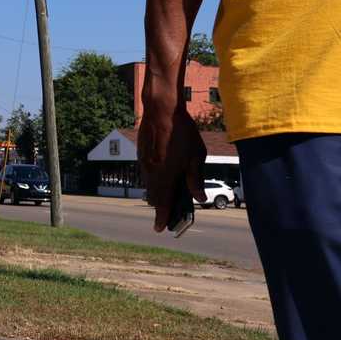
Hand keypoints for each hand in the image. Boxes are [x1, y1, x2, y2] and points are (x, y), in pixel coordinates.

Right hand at [138, 103, 205, 232]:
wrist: (161, 110)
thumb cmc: (182, 132)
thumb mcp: (196, 156)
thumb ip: (195, 179)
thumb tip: (199, 197)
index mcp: (165, 176)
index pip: (163, 204)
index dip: (162, 218)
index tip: (160, 229)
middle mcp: (151, 173)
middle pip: (154, 197)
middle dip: (160, 207)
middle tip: (170, 213)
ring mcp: (144, 163)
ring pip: (149, 185)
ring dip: (158, 192)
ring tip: (170, 192)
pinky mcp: (141, 154)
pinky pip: (147, 173)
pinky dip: (154, 179)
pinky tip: (164, 172)